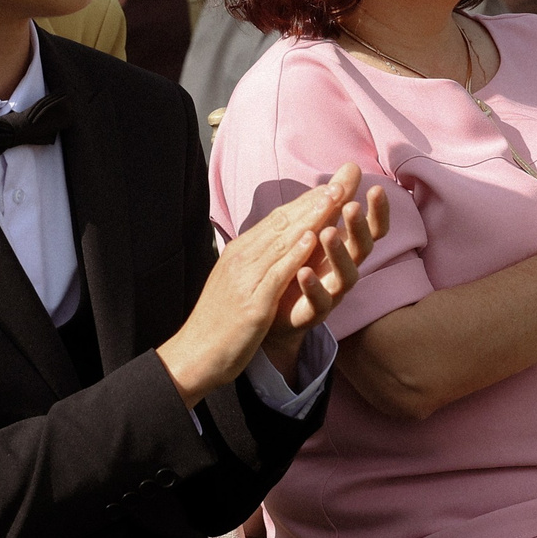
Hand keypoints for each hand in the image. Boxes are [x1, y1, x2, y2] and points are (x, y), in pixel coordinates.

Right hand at [159, 164, 382, 406]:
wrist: (194, 356)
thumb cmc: (218, 322)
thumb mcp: (236, 283)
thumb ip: (254, 262)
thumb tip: (275, 244)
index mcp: (239, 253)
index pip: (275, 220)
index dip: (305, 202)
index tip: (330, 187)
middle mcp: (241, 258)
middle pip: (282, 223)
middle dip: (313, 202)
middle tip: (341, 182)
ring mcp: (245, 279)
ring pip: (281, 241)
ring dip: (310, 219)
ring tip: (334, 199)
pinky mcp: (252, 303)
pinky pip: (276, 273)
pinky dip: (295, 253)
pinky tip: (313, 239)